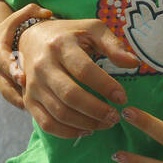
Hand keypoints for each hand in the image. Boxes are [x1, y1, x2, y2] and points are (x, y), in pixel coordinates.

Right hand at [0, 2, 56, 109]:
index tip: (22, 78)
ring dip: (27, 103)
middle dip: (21, 93)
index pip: (3, 62)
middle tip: (38, 100)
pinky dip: (29, 106)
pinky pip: (17, 101)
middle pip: (7, 84)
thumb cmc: (9, 27)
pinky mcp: (7, 89)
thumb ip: (30, 12)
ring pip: (12, 96)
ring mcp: (1, 81)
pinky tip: (48, 111)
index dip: (12, 70)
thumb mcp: (16, 17)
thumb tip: (48, 12)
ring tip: (47, 109)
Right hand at [18, 18, 141, 139]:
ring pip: (59, 113)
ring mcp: (33, 85)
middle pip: (70, 95)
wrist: (32, 38)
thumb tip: (134, 63)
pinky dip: (68, 132)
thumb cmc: (69, 34)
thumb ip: (113, 45)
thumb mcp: (93, 29)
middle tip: (116, 117)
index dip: (106, 86)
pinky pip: (46, 123)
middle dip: (97, 111)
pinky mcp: (28, 100)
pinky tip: (86, 130)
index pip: (85, 70)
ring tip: (106, 124)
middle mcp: (43, 66)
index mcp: (61, 45)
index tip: (122, 98)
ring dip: (86, 123)